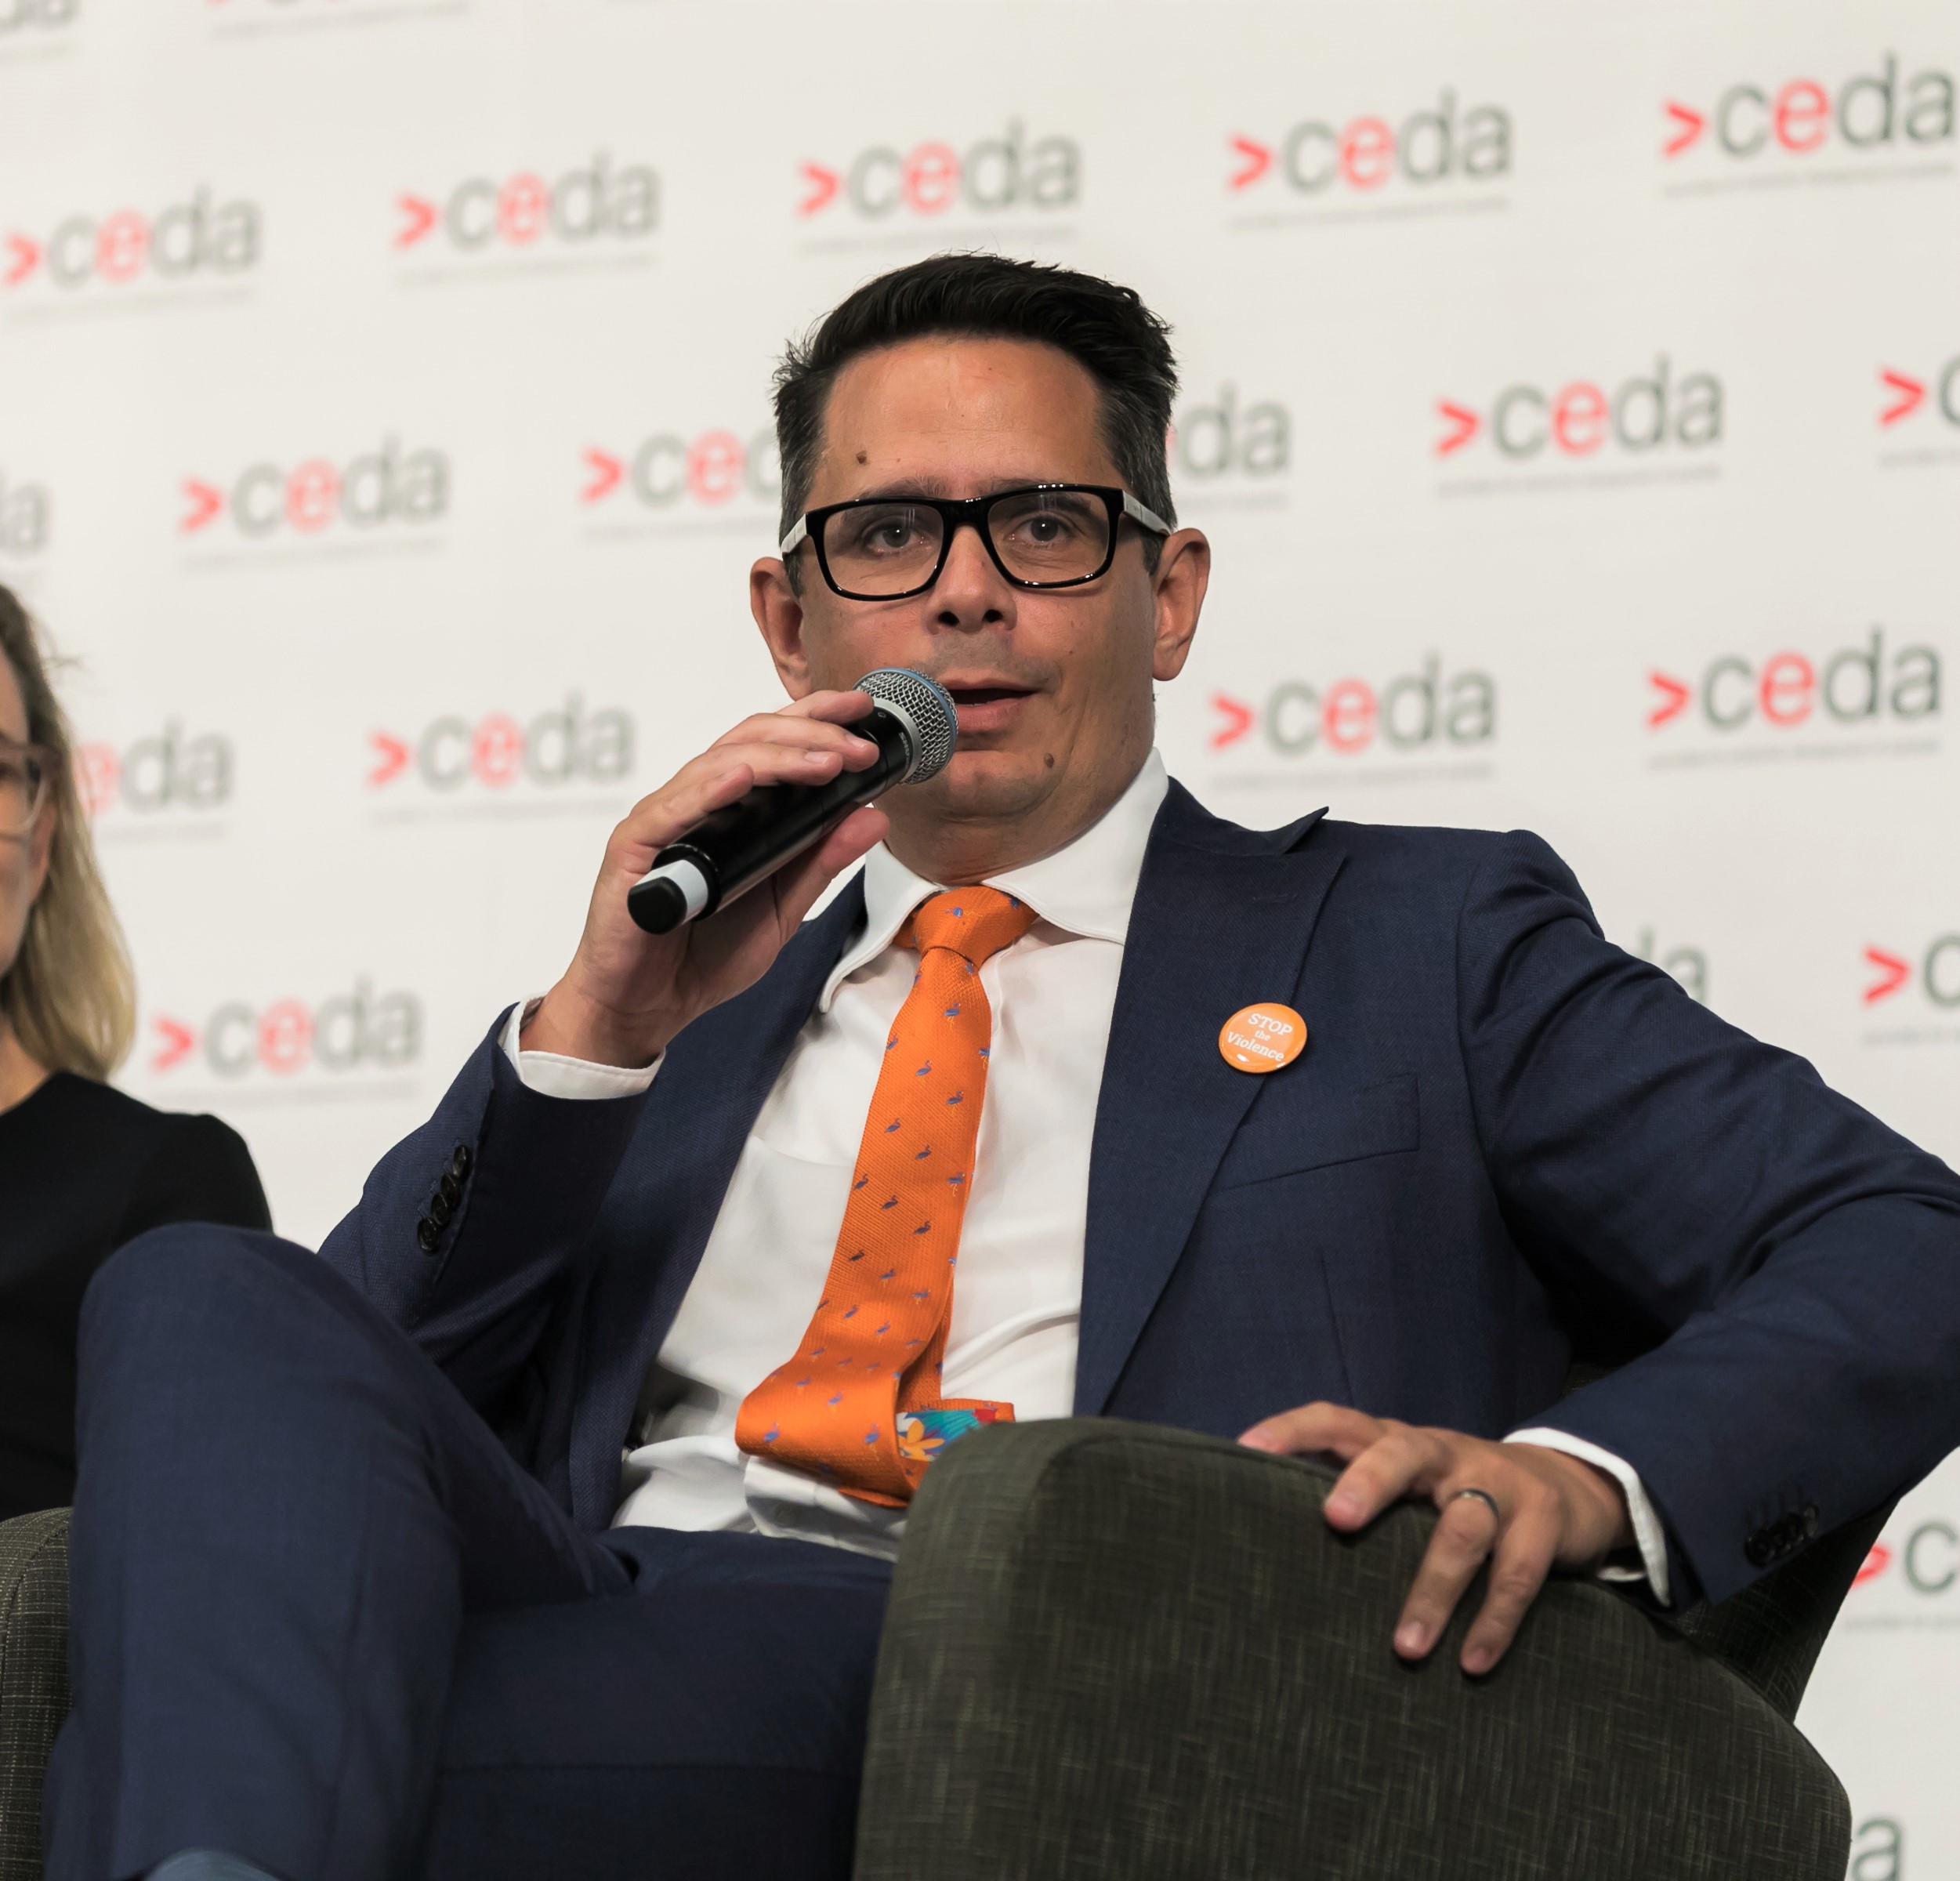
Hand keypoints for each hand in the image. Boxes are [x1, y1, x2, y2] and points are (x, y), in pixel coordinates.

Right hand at [522, 691, 888, 1067]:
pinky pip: (671, 810)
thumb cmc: (703, 954)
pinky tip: (742, 782)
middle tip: (858, 747)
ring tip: (827, 761)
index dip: (816, 720)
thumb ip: (822, 862)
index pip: (772, 744)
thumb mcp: (784, 907)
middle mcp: (695, 803)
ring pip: (719, 766)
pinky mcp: (632, 849)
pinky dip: (708, 791)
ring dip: (778, 759)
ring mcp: (662, 821)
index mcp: (730, 809)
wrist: (648, 1007)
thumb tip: (872, 815)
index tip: (864, 714)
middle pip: (749, 741)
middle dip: (810, 734)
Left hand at [1238, 1403, 1632, 1674]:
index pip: (1338, 1419)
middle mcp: (1444, 1453)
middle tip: (1335, 1520)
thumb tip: (1264, 1528)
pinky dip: (1494, 1620)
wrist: (1567, 1487)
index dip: (1293, 1429)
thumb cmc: (1457, 1494)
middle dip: (1369, 1481)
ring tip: (1404, 1648)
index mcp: (1398, 1441)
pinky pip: (1516, 1573)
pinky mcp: (1543, 1520)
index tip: (1246, 1448)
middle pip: (1403, 1451)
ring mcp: (1498, 1483)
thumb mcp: (1409, 1484)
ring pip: (1462, 1526)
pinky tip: (1471, 1662)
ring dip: (1432, 1589)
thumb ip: (1354, 1491)